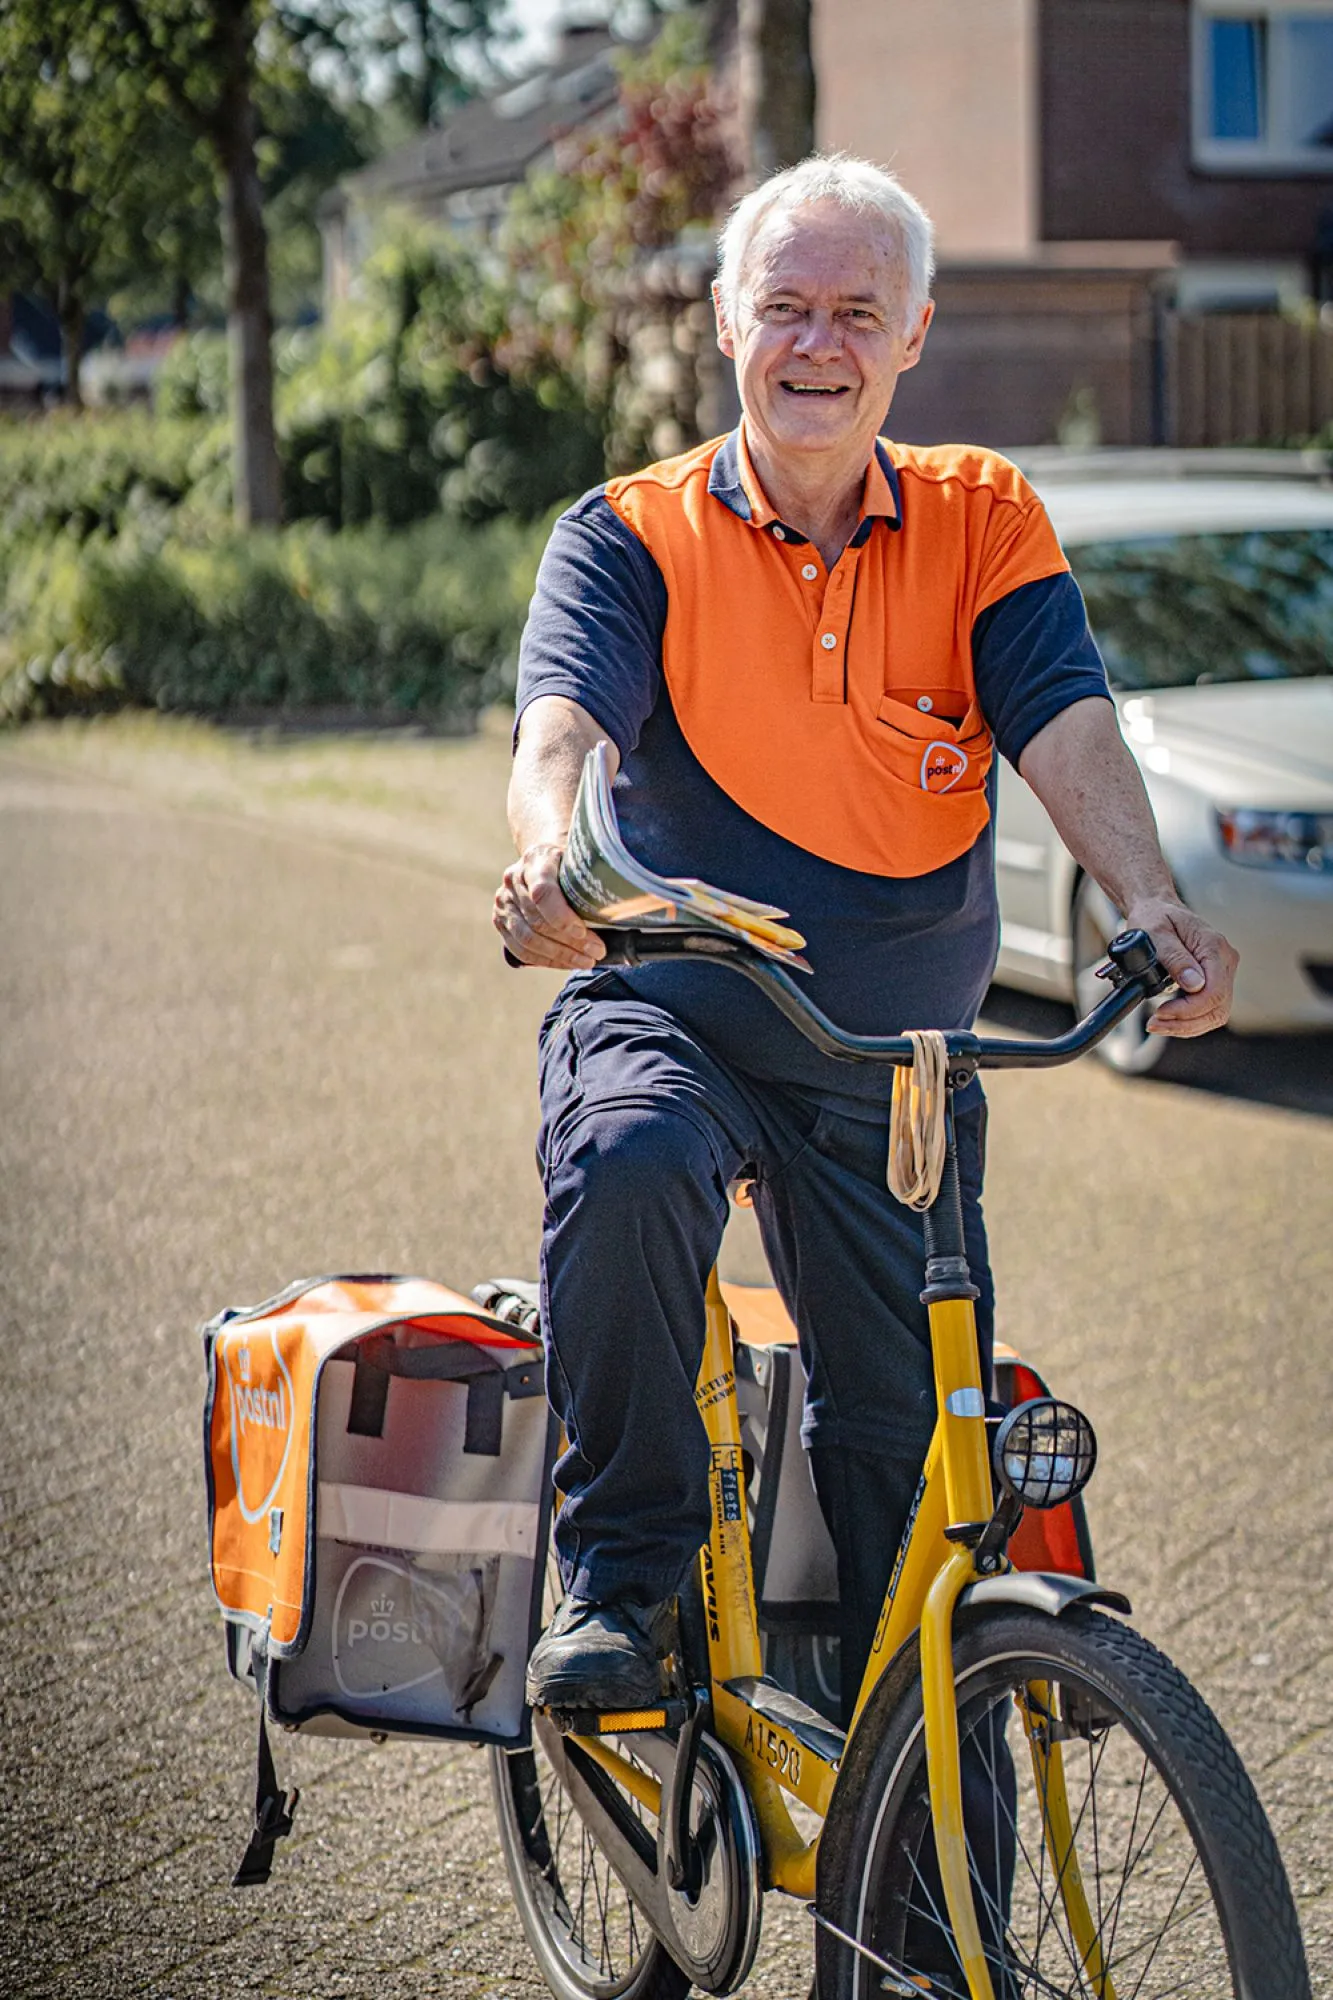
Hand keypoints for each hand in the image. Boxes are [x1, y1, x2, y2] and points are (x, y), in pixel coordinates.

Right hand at [493, 842, 606, 970]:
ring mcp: (504, 901)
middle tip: (598, 951)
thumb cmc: (569, 866)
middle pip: (538, 921)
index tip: (586, 932)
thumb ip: (591, 882)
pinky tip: (566, 963)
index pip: (543, 893)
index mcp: (535, 860)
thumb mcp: (580, 864)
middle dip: (570, 942)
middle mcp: (513, 879)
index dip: (563, 917)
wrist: (544, 862)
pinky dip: (545, 961)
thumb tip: (623, 910)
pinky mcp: (501, 921)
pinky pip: (520, 950)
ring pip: (528, 939)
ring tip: (586, 961)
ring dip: (560, 955)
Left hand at [1123, 895, 1238, 1038]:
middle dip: (1186, 1022)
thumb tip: (1194, 984)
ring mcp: (1222, 971)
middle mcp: (1225, 960)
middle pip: (1218, 1007)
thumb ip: (1175, 958)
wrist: (1158, 909)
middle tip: (1155, 1024)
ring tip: (1158, 1025)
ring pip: (1215, 1012)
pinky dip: (1190, 1019)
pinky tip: (1169, 1020)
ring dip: (1188, 1025)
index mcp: (1214, 947)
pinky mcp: (1214, 980)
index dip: (1188, 1009)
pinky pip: (1209, 1008)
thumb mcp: (1156, 933)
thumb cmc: (1155, 917)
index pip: (1213, 991)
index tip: (1160, 1012)